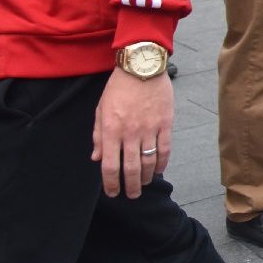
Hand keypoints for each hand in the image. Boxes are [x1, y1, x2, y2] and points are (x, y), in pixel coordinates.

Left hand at [91, 70, 173, 198]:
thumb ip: (98, 136)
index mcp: (111, 130)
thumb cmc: (118, 87)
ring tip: (145, 184)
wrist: (141, 67)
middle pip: (132, 169)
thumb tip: (97, 157)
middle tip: (131, 195)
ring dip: (147, 177)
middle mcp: (130, 133)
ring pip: (150, 162)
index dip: (111, 184)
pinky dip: (163, 163)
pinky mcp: (165, 124)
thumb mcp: (100, 110)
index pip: (110, 166)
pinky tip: (160, 170)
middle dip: (131, 186)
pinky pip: (165, 149)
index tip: (113, 192)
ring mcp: (150, 129)